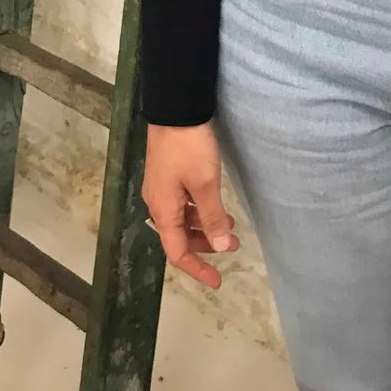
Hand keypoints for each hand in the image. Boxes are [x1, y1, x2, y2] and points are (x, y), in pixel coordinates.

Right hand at [142, 121, 239, 288]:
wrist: (176, 109)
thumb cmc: (189, 148)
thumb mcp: (205, 184)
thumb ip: (212, 217)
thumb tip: (220, 248)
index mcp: (163, 210)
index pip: (177, 252)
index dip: (198, 269)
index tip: (218, 281)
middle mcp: (157, 203)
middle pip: (179, 237)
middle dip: (206, 245)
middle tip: (233, 245)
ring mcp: (162, 187)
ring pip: (182, 219)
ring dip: (205, 226)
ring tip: (230, 224)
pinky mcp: (168, 173)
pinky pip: (183, 203)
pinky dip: (200, 210)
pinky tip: (215, 205)